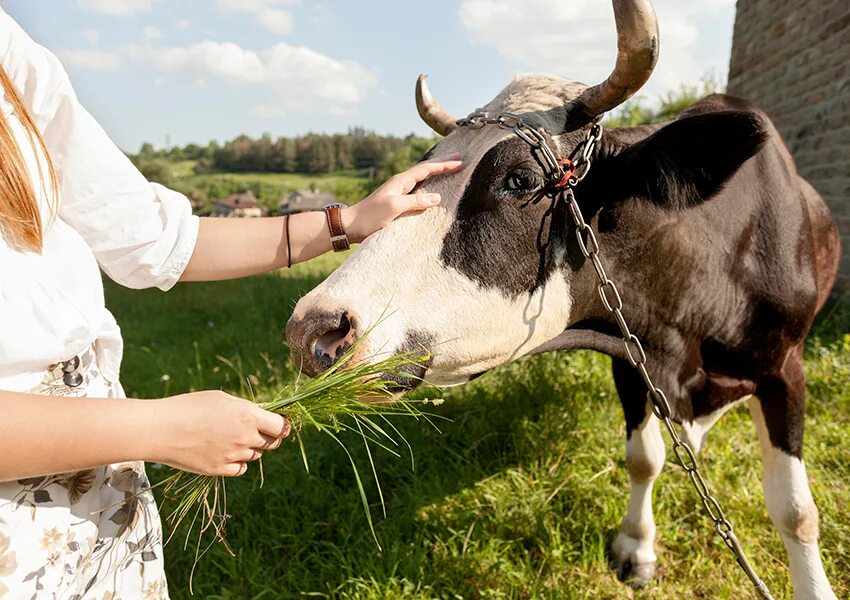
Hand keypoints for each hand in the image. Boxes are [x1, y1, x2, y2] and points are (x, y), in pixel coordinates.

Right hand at [146, 390, 290, 476]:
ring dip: (250, 448)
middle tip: (256, 430)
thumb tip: (262, 414)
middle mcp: (244, 438)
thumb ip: (246, 408)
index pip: (281, 427)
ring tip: (229, 437)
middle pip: (271, 443)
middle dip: (268, 436)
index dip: (282, 425)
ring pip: (255, 455)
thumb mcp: (221, 399)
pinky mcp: (219, 470)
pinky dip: (238, 462)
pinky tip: (225, 452)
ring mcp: (232, 456)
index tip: (278, 423)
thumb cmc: (189, 407)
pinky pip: (240, 469)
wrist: (160, 429)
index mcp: (248, 416)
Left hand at [342, 154, 462, 242]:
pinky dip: (429, 187)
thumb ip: (415, 201)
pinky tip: (433, 191)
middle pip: (425, 170)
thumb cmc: (370, 216)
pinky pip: (418, 191)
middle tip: (459, 158)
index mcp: (400, 181)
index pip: (426, 169)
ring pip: (422, 180)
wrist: (350, 226)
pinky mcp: (397, 203)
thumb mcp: (394, 207)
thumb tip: (437, 197)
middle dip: (442, 164)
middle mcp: (400, 184)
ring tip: (450, 171)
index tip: (460, 161)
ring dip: (436, 174)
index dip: (443, 165)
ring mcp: (398, 193)